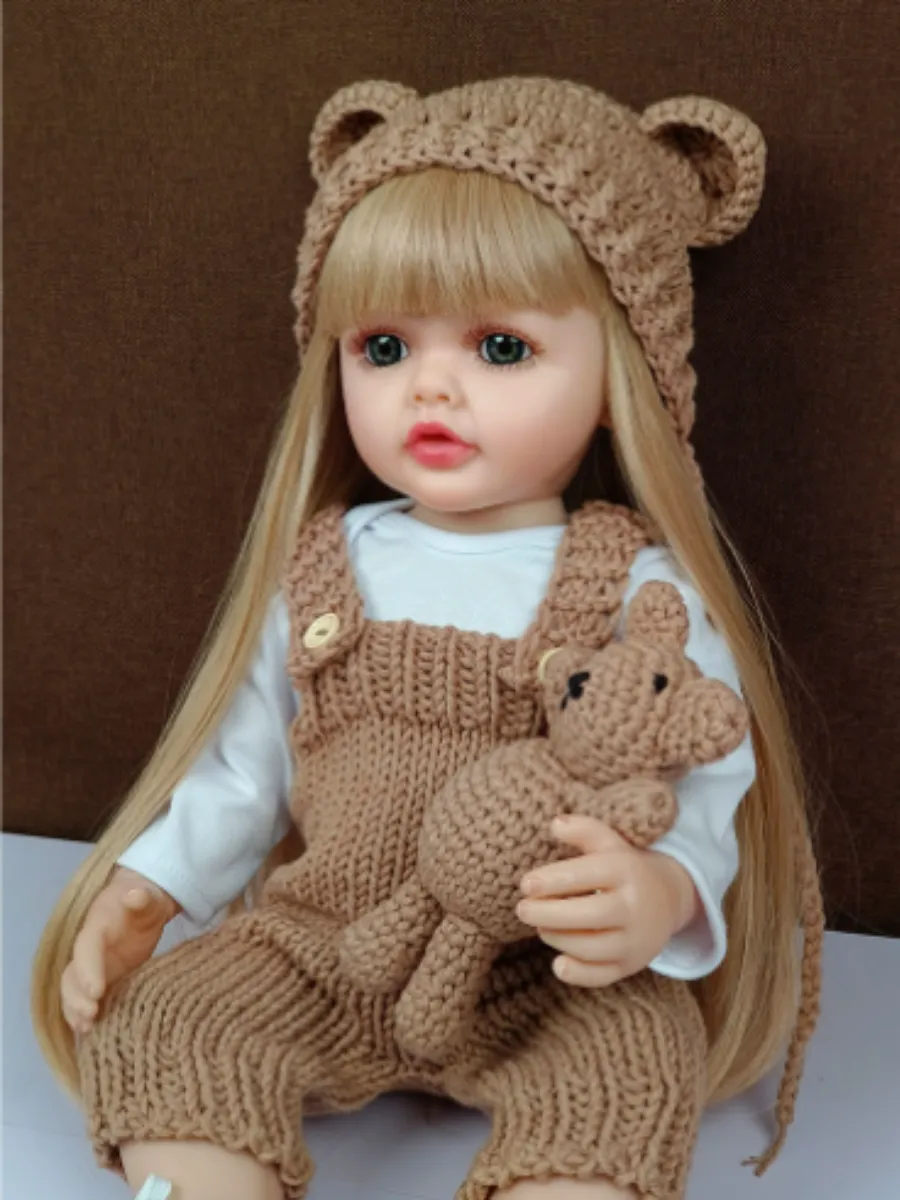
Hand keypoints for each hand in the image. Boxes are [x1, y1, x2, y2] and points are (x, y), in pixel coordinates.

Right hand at [61, 866, 178, 1034]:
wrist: (143, 903)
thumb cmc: (146, 901)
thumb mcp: (149, 896)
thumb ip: (143, 897)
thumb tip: (134, 894)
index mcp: (97, 925)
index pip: (86, 947)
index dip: (88, 969)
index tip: (97, 991)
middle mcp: (88, 949)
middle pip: (72, 973)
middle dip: (76, 996)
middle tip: (91, 1015)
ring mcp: (91, 966)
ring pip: (72, 989)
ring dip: (75, 1009)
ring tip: (86, 1028)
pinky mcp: (100, 979)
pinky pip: (83, 998)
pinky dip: (81, 1014)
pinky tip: (88, 1032)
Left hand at [515, 814, 699, 987]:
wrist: (668, 899)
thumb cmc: (625, 868)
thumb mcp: (609, 843)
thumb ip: (583, 830)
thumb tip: (554, 824)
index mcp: (627, 870)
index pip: (588, 875)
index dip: (553, 880)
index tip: (525, 884)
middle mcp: (635, 906)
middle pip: (589, 915)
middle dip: (548, 914)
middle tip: (522, 909)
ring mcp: (635, 940)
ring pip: (592, 947)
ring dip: (558, 938)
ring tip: (540, 926)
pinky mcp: (631, 965)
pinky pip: (602, 976)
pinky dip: (578, 974)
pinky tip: (559, 963)